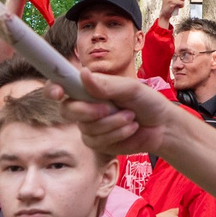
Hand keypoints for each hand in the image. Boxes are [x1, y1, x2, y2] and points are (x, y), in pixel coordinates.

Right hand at [62, 70, 178, 160]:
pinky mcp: (97, 142)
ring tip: (131, 116)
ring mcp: (88, 125)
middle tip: (110, 107)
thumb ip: (106, 85)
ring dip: (113, 122)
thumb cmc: (147, 101)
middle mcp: (84, 105)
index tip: (58, 93)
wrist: (162, 126)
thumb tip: (82, 74)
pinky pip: (98, 140)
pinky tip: (130, 129)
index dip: (53, 88)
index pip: (61, 85)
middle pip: (67, 109)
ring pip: (87, 127)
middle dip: (89, 110)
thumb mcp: (130, 88)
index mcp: (89, 86)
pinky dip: (117, 133)